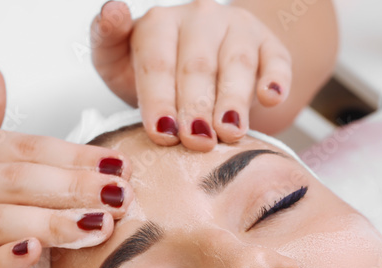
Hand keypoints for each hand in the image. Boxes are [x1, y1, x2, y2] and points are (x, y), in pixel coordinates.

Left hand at [91, 0, 291, 150]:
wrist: (202, 75)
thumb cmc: (155, 76)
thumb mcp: (118, 60)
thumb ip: (105, 39)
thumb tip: (112, 10)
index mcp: (159, 23)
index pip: (158, 62)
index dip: (160, 99)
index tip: (162, 134)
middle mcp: (200, 17)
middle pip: (197, 65)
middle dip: (196, 106)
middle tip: (196, 142)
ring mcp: (237, 29)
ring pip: (237, 63)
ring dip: (233, 100)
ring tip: (229, 133)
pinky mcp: (269, 46)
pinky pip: (277, 60)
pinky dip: (276, 79)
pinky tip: (271, 98)